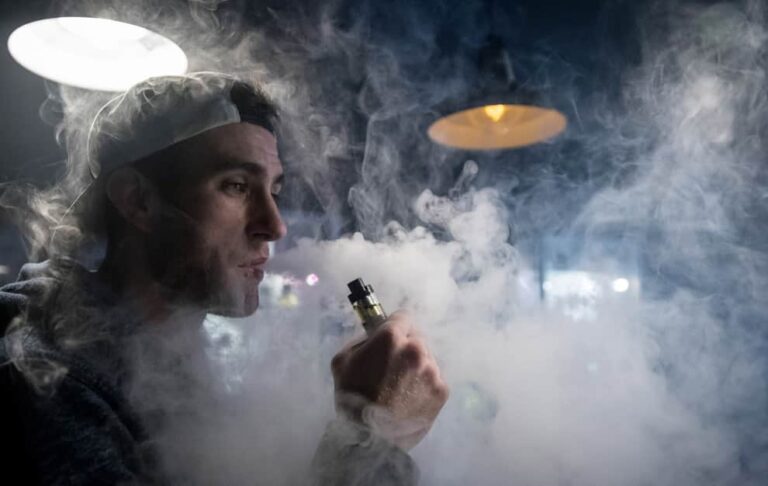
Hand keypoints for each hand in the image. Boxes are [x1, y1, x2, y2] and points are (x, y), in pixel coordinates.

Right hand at [330, 311, 448, 449]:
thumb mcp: (342, 361)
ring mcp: (432, 370)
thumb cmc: (351, 397)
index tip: (389, 339)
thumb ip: (362, 341)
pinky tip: (410, 400)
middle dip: (405, 348)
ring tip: (400, 389)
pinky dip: (424, 386)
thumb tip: (375, 336)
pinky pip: (433, 380)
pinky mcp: (442, 391)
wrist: (370, 438)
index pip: (402, 316)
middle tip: (392, 368)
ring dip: (416, 367)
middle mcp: (416, 348)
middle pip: (416, 338)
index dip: (394, 327)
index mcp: (391, 337)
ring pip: (426, 359)